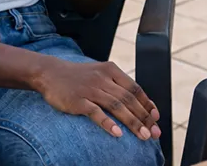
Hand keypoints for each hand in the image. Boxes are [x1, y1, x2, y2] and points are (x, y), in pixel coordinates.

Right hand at [36, 59, 160, 140]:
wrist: (50, 73)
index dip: (147, 104)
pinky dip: (108, 123)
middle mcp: (103, 79)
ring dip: (132, 122)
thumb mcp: (100, 73)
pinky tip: (118, 134)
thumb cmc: (78, 76)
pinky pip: (96, 113)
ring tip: (143, 136)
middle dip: (144, 117)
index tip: (156, 117)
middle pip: (129, 99)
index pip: (135, 88)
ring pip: (117, 107)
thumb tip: (137, 102)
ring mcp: (91, 89)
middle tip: (154, 132)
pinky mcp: (78, 101)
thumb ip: (116, 85)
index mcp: (111, 70)